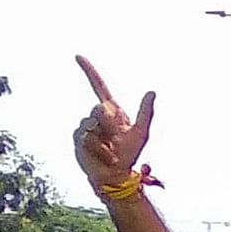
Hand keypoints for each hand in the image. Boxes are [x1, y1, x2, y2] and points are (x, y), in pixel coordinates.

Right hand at [71, 56, 157, 195]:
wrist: (114, 175)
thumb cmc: (129, 154)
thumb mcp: (141, 133)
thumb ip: (146, 113)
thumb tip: (152, 92)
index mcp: (113, 111)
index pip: (99, 86)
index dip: (89, 71)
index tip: (78, 56)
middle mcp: (97, 116)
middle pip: (100, 109)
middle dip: (110, 124)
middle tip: (117, 139)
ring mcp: (86, 127)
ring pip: (92, 124)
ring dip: (105, 140)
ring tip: (111, 151)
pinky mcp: (78, 138)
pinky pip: (87, 138)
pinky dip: (99, 148)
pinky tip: (104, 156)